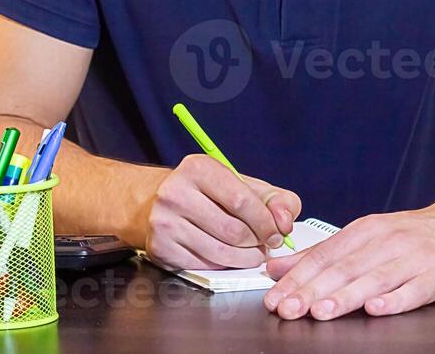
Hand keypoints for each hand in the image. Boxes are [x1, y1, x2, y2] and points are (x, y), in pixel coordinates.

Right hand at [139, 154, 301, 270]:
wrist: (149, 202)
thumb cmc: (202, 192)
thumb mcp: (237, 183)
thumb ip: (271, 197)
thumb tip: (285, 220)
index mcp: (198, 169)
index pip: (242, 201)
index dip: (267, 222)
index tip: (279, 233)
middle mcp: (176, 193)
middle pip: (233, 230)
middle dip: (258, 242)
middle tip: (266, 245)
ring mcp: (165, 222)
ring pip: (220, 252)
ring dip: (244, 258)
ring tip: (252, 253)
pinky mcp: (161, 248)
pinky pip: (204, 265)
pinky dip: (223, 265)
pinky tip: (228, 256)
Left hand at [263, 206, 434, 319]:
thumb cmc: (413, 235)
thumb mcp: (366, 237)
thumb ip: (322, 255)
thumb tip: (278, 269)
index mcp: (365, 231)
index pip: (324, 256)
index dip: (298, 278)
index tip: (276, 297)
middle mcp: (387, 242)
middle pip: (344, 269)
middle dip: (313, 290)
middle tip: (289, 308)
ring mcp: (413, 258)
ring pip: (375, 279)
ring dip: (346, 296)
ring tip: (321, 311)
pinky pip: (415, 289)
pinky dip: (396, 299)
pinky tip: (377, 308)